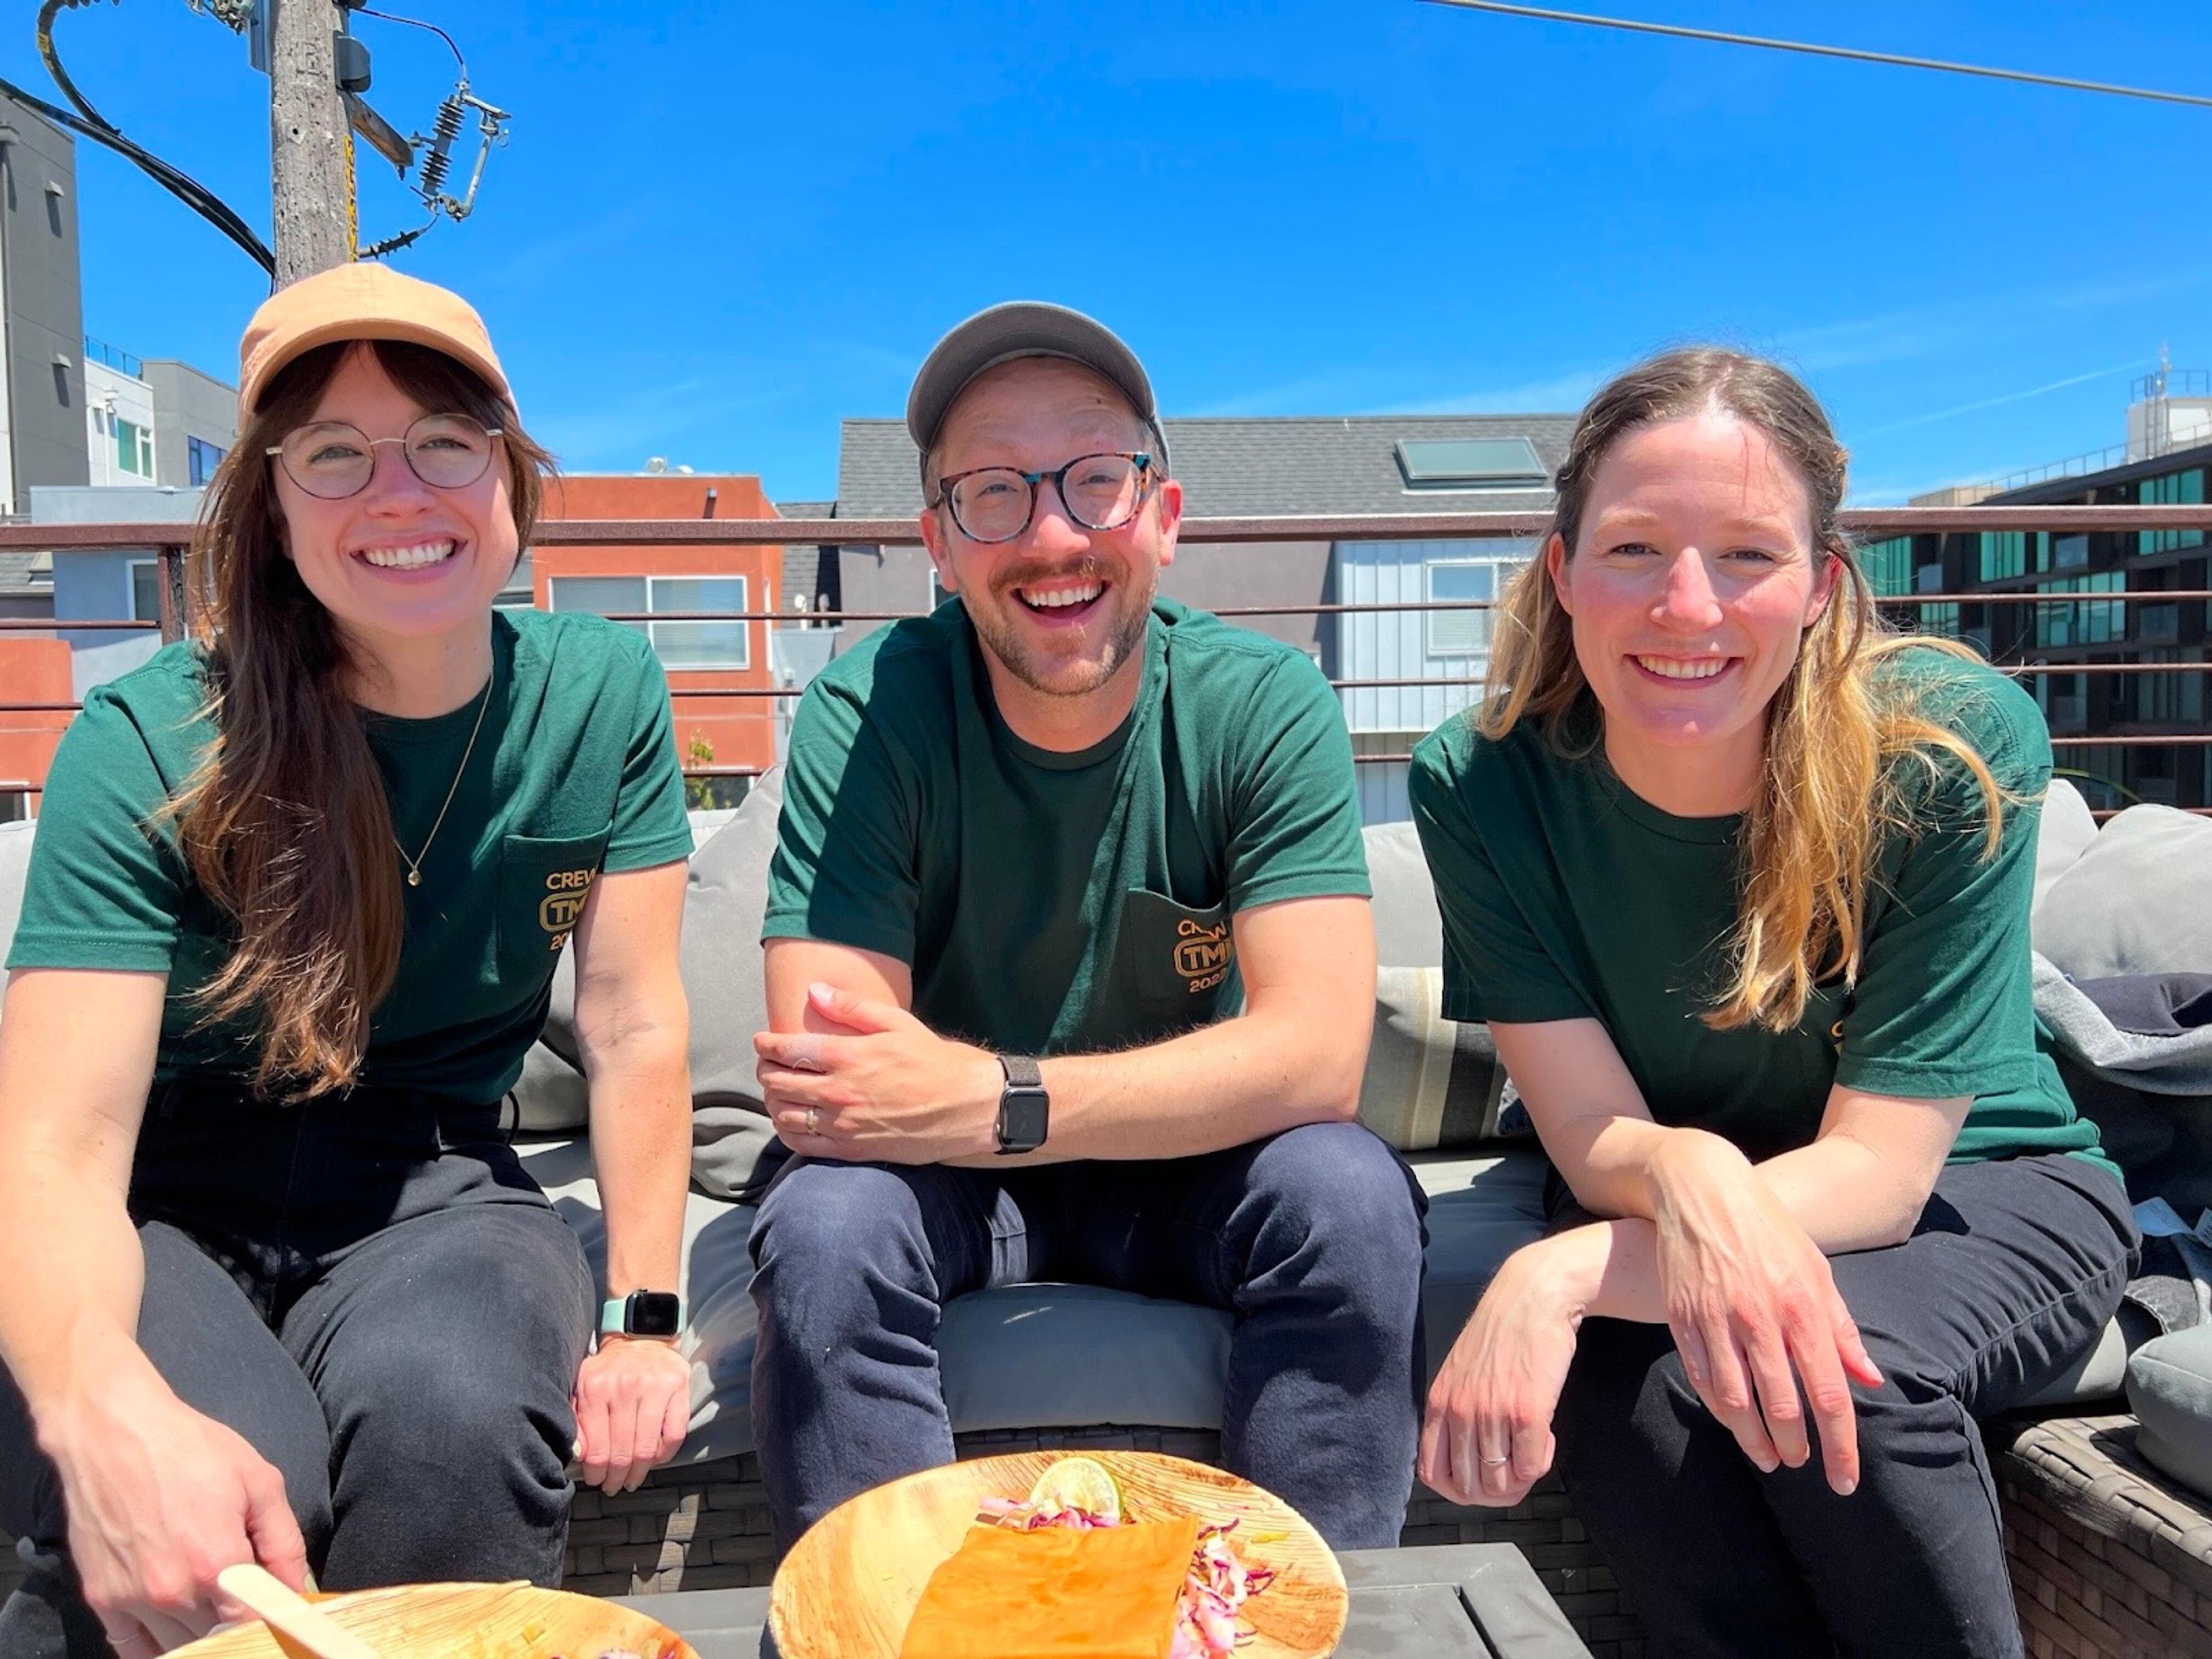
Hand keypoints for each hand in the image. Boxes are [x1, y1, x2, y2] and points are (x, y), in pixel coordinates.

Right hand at [44, 1365, 306, 1655]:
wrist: (114, 1433)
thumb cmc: (191, 1450)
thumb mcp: (259, 1483)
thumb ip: (285, 1544)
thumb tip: (296, 1590)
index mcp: (216, 1564)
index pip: (252, 1626)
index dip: (272, 1622)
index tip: (280, 1612)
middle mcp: (171, 1592)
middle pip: (217, 1638)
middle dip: (238, 1624)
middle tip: (247, 1600)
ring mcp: (131, 1600)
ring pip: (178, 1647)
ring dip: (201, 1634)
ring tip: (213, 1602)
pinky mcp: (100, 1599)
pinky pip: (131, 1648)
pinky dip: (156, 1646)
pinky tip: (175, 1627)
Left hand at [571, 1336, 690, 1495]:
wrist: (640, 1340)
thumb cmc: (609, 1371)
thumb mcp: (583, 1389)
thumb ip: (576, 1421)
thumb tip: (577, 1456)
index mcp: (596, 1388)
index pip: (596, 1449)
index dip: (596, 1473)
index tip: (596, 1480)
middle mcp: (625, 1387)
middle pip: (622, 1453)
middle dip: (616, 1478)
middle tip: (614, 1486)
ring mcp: (655, 1387)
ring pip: (648, 1449)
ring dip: (639, 1472)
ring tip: (633, 1479)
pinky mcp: (678, 1388)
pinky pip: (674, 1435)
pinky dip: (665, 1455)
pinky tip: (655, 1459)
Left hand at [753, 982, 1002, 1164]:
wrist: (966, 1107)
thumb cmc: (935, 1060)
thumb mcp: (897, 1022)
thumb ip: (851, 1006)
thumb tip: (814, 991)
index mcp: (848, 1055)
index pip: (788, 1049)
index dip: (767, 1044)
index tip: (761, 1041)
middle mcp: (838, 1091)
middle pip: (779, 1082)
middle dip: (765, 1070)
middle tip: (766, 1064)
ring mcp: (843, 1123)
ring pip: (785, 1115)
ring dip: (773, 1102)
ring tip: (776, 1092)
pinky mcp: (852, 1149)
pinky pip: (803, 1145)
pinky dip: (787, 1133)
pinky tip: (790, 1123)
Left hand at [1418, 1235, 1589, 1508]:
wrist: (1533, 1298)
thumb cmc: (1501, 1336)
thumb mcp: (1460, 1374)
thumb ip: (1456, 1415)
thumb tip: (1468, 1466)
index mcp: (1440, 1404)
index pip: (1431, 1474)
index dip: (1458, 1490)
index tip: (1481, 1477)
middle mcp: (1461, 1412)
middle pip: (1469, 1489)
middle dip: (1496, 1489)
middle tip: (1516, 1464)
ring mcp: (1493, 1414)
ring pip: (1501, 1483)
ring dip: (1522, 1475)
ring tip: (1532, 1444)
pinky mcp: (1528, 1413)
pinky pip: (1532, 1468)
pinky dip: (1542, 1462)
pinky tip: (1547, 1435)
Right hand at [1647, 1131, 1883, 1493]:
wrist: (1702, 1189)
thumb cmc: (1769, 1230)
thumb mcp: (1817, 1271)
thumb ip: (1843, 1329)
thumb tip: (1870, 1380)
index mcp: (1803, 1307)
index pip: (1829, 1395)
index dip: (1841, 1445)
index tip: (1845, 1480)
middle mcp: (1760, 1318)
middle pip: (1783, 1406)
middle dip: (1796, 1448)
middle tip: (1801, 1465)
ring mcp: (1716, 1319)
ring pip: (1737, 1402)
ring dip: (1754, 1440)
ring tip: (1768, 1459)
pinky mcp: (1682, 1318)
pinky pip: (1702, 1378)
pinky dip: (1719, 1409)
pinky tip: (1733, 1422)